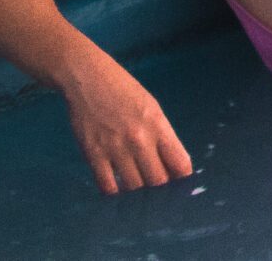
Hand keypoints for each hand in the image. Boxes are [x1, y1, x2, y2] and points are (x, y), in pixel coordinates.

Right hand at [62, 58, 191, 194]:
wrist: (89, 79)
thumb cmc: (123, 92)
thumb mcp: (151, 108)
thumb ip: (161, 135)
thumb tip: (172, 164)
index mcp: (158, 125)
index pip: (180, 163)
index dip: (182, 178)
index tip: (180, 184)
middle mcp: (140, 139)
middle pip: (158, 181)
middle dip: (161, 190)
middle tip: (158, 191)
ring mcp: (116, 148)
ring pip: (134, 187)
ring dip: (138, 193)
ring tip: (138, 190)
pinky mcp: (93, 154)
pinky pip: (107, 185)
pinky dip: (114, 191)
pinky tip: (117, 187)